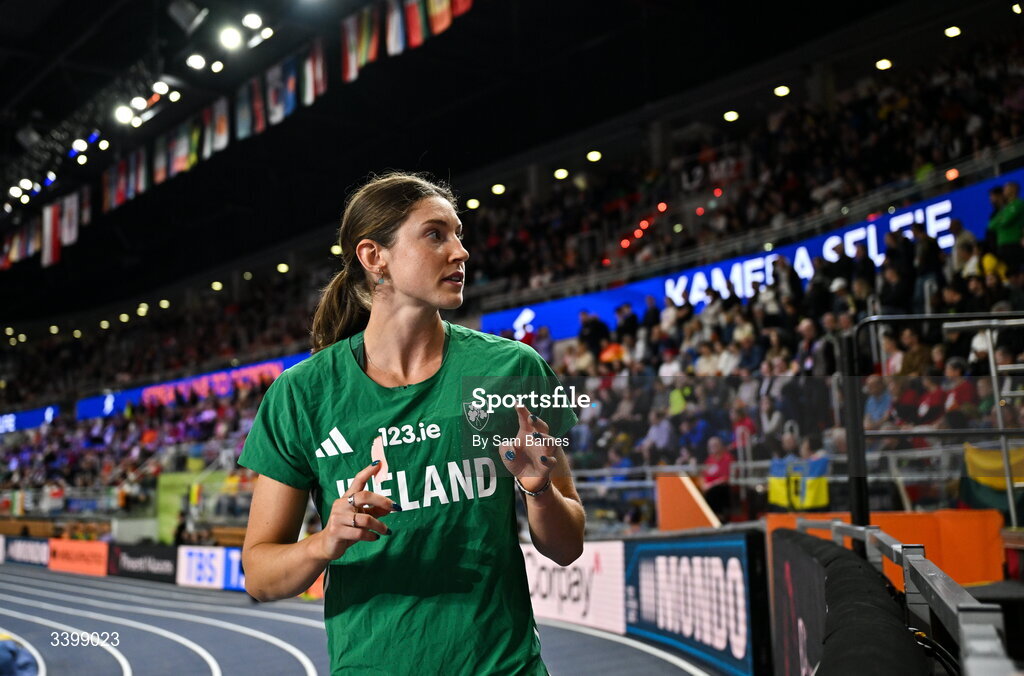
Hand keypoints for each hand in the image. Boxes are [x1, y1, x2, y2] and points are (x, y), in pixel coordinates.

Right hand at [315, 437, 399, 560]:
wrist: (327, 545)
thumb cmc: (347, 528)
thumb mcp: (362, 518)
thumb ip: (375, 512)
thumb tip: (391, 508)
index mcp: (347, 498)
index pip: (357, 481)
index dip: (368, 472)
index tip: (378, 463)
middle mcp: (341, 504)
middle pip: (364, 496)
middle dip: (382, 501)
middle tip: (395, 507)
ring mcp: (338, 517)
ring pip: (365, 519)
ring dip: (379, 525)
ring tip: (386, 530)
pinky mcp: (337, 531)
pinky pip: (359, 533)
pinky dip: (371, 536)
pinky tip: (375, 537)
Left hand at [497, 405, 559, 492]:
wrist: (525, 479)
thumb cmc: (516, 461)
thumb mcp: (506, 455)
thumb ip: (505, 448)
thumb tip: (509, 446)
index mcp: (526, 433)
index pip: (525, 420)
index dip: (522, 411)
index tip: (517, 404)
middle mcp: (537, 440)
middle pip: (542, 427)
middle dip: (538, 421)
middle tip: (531, 418)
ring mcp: (545, 451)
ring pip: (551, 441)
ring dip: (545, 438)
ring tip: (536, 436)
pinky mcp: (548, 464)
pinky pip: (552, 460)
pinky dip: (548, 459)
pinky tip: (541, 458)